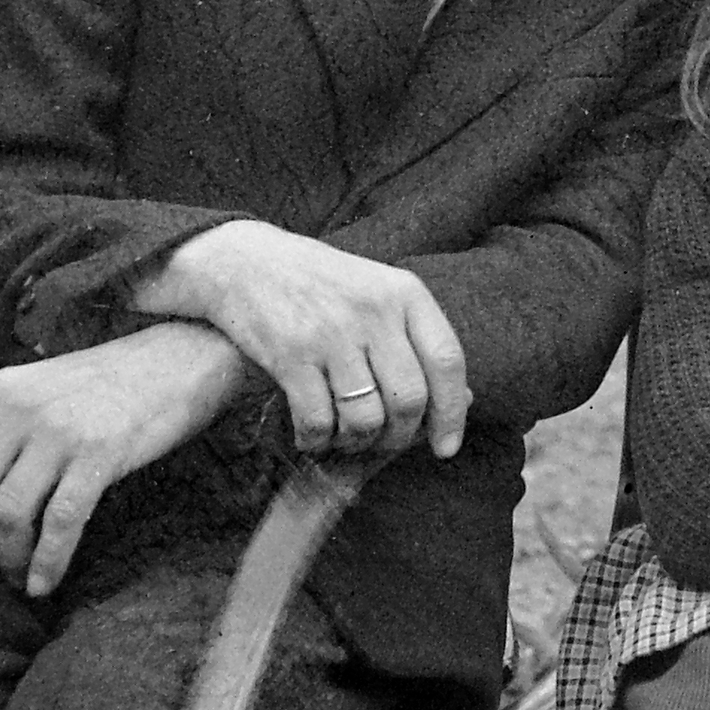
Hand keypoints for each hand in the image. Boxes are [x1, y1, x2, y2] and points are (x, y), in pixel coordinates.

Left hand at [0, 322, 244, 596]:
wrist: (182, 359)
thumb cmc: (117, 382)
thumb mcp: (47, 388)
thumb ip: (9, 426)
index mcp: (1, 390)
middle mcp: (21, 408)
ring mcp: (61, 431)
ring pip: (7, 513)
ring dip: (5, 558)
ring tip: (15, 579)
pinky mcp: (101, 454)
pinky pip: (60, 522)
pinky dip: (47, 561)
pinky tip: (45, 583)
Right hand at [133, 221, 470, 459]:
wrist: (244, 262)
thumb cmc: (320, 286)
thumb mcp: (377, 292)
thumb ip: (415, 339)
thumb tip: (466, 401)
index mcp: (404, 292)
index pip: (447, 361)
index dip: (453, 412)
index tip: (446, 447)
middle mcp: (374, 310)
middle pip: (409, 399)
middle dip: (400, 437)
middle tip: (382, 443)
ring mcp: (331, 332)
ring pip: (366, 419)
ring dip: (357, 443)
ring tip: (344, 437)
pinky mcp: (290, 354)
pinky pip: (318, 422)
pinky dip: (317, 441)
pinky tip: (312, 436)